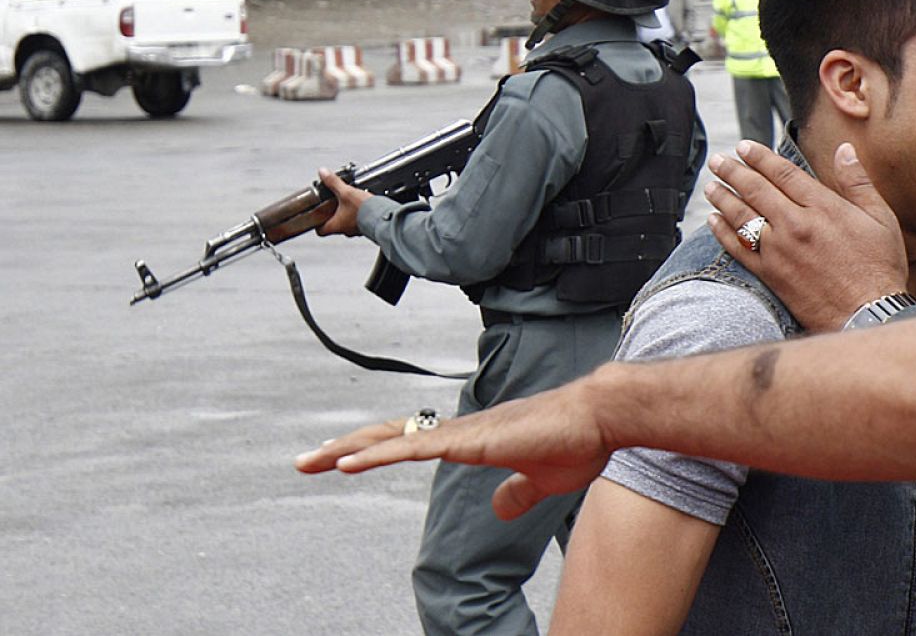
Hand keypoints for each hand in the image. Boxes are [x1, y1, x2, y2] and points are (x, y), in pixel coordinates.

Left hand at [294, 383, 610, 520]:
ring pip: (392, 439)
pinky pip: (415, 447)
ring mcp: (464, 432)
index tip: (341, 461)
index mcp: (473, 438)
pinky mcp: (472, 440)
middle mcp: (460, 430)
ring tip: (311, 463)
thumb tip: (499, 506)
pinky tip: (348, 463)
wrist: (602, 417)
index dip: (375, 449)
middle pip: (389, 436)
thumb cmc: (579, 441)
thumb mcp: (541, 479)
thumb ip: (516, 492)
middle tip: (304, 463)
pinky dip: (377, 454)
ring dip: (348, 452)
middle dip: (344, 449)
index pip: (411, 441)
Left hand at [314, 167, 370, 236]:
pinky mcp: (367, 227)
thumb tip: (323, 173)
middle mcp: (346, 230)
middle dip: (334, 215)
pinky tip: (362, 205)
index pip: (320, 231)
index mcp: (336, 225)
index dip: (317, 223)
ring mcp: (356, 230)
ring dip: (347, 214)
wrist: (383, 216)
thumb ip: (333, 182)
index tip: (318, 215)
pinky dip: (359, 214)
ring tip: (350, 202)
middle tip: (334, 204)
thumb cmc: (364, 210)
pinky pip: (359, 222)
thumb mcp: (346, 192)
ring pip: (347, 223)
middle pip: (334, 225)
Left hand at [705, 141, 907, 330]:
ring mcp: (779, 250)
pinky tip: (713, 221)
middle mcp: (795, 224)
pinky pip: (738, 248)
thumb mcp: (880, 218)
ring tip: (711, 186)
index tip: (744, 147)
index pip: (783, 173)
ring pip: (741, 216)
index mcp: (822, 207)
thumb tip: (844, 150)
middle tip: (719, 161)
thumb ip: (858, 182)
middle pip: (756, 190)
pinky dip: (722, 232)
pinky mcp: (770, 275)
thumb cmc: (879, 267)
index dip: (760, 157)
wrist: (868, 314)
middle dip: (733, 171)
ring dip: (722, 197)